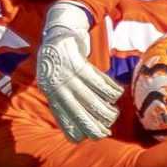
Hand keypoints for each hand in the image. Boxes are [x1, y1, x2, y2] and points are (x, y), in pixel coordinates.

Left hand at [33, 0, 121, 140]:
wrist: (58, 28)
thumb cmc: (60, 58)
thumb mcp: (55, 77)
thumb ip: (64, 95)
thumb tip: (81, 117)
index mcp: (49, 90)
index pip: (60, 115)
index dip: (73, 128)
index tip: (85, 138)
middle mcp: (56, 83)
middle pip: (76, 108)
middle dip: (91, 123)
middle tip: (104, 133)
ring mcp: (65, 72)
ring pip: (88, 96)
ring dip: (103, 107)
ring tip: (113, 115)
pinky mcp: (76, 60)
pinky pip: (95, 79)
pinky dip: (108, 88)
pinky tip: (116, 94)